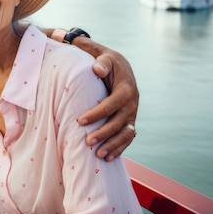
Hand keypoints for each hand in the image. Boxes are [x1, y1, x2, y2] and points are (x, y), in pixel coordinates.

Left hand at [77, 45, 138, 160]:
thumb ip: (100, 61)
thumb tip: (97, 69)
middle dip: (104, 133)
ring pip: (125, 133)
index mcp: (126, 88)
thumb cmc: (106, 61)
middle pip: (119, 122)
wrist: (120, 66)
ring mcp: (133, 113)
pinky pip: (128, 137)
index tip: (79, 121)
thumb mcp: (104, 55)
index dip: (97, 114)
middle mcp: (132, 103)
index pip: (111, 104)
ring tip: (98, 155)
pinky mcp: (130, 120)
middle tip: (87, 142)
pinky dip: (120, 148)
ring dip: (113, 145)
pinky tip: (108, 158)